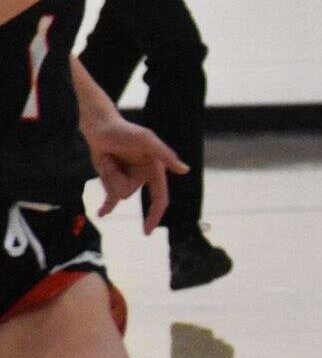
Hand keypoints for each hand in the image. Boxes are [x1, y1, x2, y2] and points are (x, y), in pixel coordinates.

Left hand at [84, 117, 188, 233]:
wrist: (100, 127)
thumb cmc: (125, 131)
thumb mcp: (147, 140)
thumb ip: (166, 155)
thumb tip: (185, 170)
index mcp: (156, 170)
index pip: (160, 198)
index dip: (155, 215)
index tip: (148, 230)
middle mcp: (143, 177)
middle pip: (128, 193)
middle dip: (116, 178)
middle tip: (111, 158)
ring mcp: (127, 179)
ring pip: (115, 193)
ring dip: (107, 176)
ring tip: (106, 158)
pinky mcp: (112, 180)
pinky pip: (110, 198)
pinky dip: (107, 206)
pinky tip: (102, 214)